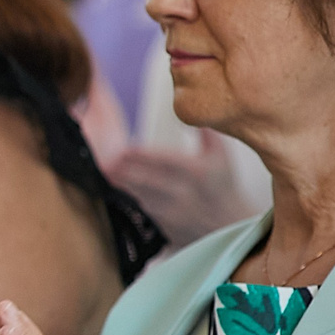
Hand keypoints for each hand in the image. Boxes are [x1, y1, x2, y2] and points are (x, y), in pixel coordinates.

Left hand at [109, 133, 257, 242]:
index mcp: (198, 172)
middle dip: (123, 169)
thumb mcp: (220, 154)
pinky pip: (141, 211)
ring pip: (140, 196)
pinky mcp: (164, 227)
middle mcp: (185, 194)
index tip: (123, 149)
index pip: (166, 162)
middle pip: (147, 180)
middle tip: (103, 159)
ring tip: (103, 171)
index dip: (142, 155)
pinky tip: (112, 188)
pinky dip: (126, 199)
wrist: (230, 227)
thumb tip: (188, 107)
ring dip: (120, 184)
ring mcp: (174, 213)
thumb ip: (204, 131)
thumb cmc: (222, 183)